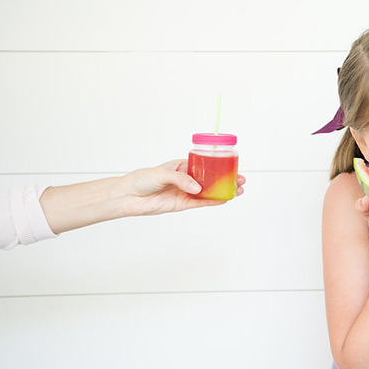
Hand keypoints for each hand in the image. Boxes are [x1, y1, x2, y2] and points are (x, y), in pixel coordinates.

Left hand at [119, 159, 245, 216]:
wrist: (128, 197)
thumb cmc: (141, 180)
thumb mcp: (162, 174)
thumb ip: (180, 179)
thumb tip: (197, 188)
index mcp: (182, 166)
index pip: (204, 164)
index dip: (218, 165)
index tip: (231, 165)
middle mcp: (186, 179)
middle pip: (210, 179)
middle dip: (226, 179)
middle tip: (240, 180)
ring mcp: (185, 192)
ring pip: (209, 192)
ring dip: (223, 191)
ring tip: (238, 190)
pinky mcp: (182, 204)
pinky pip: (201, 203)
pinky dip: (213, 202)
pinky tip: (224, 200)